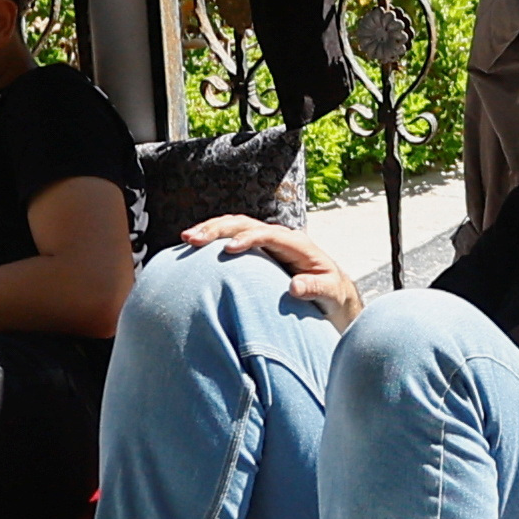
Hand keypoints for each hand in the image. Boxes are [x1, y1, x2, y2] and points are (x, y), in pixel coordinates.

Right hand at [181, 216, 361, 329]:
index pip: (269, 234)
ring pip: (235, 226)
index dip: (249, 238)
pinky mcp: (256, 250)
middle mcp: (279, 237)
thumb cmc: (331, 293)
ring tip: (186, 239)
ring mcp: (266, 242)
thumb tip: (295, 287)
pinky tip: (192, 248)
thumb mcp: (330, 293)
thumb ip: (316, 289)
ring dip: (211, 230)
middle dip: (219, 229)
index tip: (229, 249)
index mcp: (297, 244)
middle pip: (246, 224)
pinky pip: (232, 238)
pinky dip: (213, 240)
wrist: (330, 292)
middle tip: (193, 239)